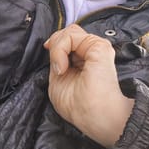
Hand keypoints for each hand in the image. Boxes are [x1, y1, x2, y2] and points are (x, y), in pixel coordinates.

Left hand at [44, 24, 134, 146]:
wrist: (95, 116)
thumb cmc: (79, 105)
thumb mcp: (58, 79)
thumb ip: (58, 60)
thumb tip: (52, 43)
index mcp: (85, 60)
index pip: (70, 39)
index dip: (57, 43)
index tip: (49, 52)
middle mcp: (93, 52)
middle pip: (70, 32)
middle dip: (56, 43)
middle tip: (57, 66)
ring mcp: (98, 48)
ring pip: (70, 32)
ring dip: (58, 49)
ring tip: (60, 69)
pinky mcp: (100, 47)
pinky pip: (72, 36)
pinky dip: (60, 50)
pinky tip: (63, 68)